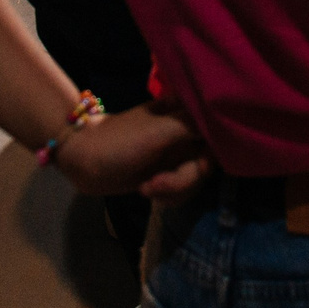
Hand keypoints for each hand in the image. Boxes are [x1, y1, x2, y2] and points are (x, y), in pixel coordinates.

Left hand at [52, 102, 209, 197]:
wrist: (83, 161)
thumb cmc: (119, 142)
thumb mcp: (160, 132)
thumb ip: (193, 125)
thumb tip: (225, 120)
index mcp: (186, 112)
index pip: (220, 131)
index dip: (213, 153)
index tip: (196, 165)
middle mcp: (186, 130)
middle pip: (209, 161)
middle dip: (184, 179)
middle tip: (158, 184)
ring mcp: (176, 152)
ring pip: (196, 178)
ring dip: (173, 190)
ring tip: (147, 189)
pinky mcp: (166, 171)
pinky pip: (183, 188)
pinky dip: (168, 195)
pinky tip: (147, 192)